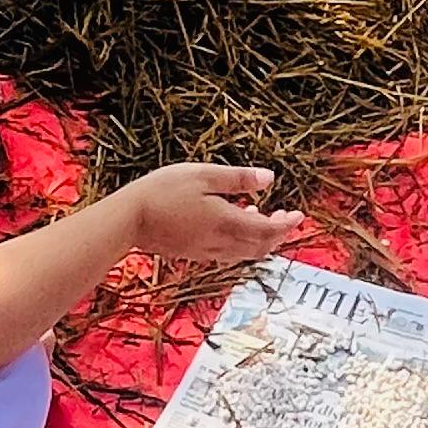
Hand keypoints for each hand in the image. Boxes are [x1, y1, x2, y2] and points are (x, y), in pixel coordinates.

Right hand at [121, 164, 306, 261]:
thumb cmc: (163, 191)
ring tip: (263, 215)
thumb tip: (269, 178)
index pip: (268, 229)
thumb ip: (238, 179)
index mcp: (227, 222)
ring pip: (245, 253)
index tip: (299, 215)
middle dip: (278, 234)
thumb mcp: (203, 174)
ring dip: (260, 239)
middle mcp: (220, 242)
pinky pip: (228, 253)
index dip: (287, 224)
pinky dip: (241, 241)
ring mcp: (206, 251)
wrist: (128, 219)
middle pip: (260, 247)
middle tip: (287, 217)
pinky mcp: (193, 253)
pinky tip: (233, 221)